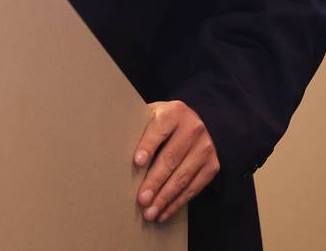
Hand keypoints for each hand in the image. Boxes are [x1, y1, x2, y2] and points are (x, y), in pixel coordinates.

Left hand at [133, 100, 219, 223]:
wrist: (194, 125)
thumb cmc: (163, 124)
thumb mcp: (152, 117)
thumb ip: (139, 128)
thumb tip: (112, 148)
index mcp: (175, 112)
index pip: (159, 130)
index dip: (148, 146)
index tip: (137, 162)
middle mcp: (193, 128)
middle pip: (171, 158)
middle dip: (155, 182)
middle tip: (142, 199)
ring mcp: (205, 147)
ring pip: (183, 177)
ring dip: (164, 198)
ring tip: (150, 213)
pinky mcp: (212, 165)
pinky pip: (194, 188)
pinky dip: (177, 203)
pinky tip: (164, 212)